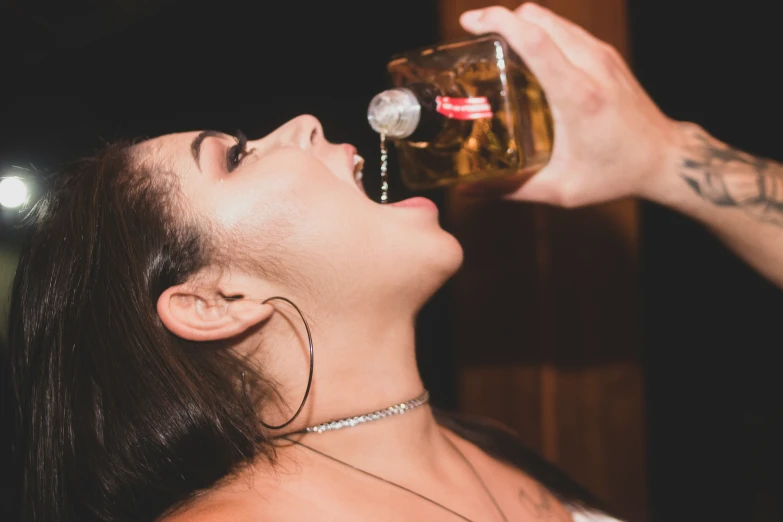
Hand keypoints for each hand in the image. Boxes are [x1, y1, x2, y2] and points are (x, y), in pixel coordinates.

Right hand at [457, 2, 679, 206]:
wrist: (663, 158)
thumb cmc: (615, 174)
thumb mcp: (561, 190)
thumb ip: (512, 189)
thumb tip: (470, 189)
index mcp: (579, 96)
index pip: (536, 41)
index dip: (499, 23)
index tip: (469, 24)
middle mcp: (592, 66)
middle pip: (540, 19)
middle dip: (501, 18)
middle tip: (475, 34)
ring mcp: (602, 56)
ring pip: (552, 18)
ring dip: (520, 22)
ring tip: (495, 42)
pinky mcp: (606, 55)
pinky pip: (566, 29)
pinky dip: (540, 30)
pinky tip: (526, 51)